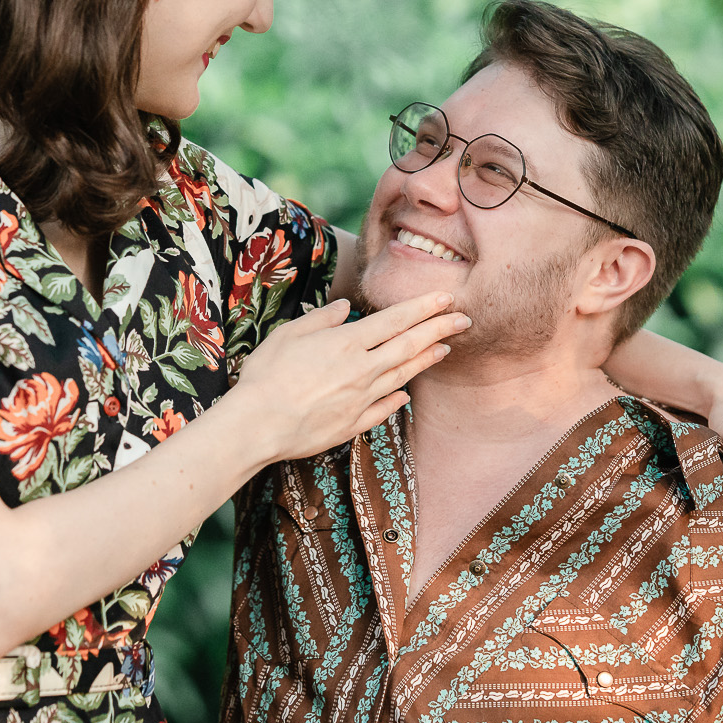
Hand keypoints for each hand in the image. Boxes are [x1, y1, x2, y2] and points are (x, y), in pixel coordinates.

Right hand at [228, 293, 469, 463]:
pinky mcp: (353, 424)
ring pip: (403, 375)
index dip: (424, 307)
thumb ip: (320, 320)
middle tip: (463, 319)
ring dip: (426, 359)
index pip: (395, 320)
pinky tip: (407, 392)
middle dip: (439, 329)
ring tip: (445, 349)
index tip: (447, 297)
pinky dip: (398, 397)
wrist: (259, 425)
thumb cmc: (266, 376)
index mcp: (347, 343)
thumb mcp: (288, 335)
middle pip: (409, 346)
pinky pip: (384, 408)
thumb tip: (344, 309)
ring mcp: (361, 399)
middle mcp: (362, 370)